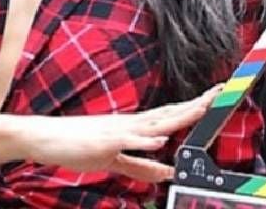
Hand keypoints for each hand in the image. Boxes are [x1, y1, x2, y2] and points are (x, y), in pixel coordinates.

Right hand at [19, 85, 219, 182]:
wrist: (44, 138)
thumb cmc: (76, 145)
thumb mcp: (115, 161)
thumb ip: (140, 166)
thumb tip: (166, 173)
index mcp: (133, 128)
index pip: (169, 116)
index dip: (192, 108)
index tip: (213, 98)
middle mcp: (130, 125)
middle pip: (169, 114)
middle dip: (196, 105)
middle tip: (220, 92)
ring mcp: (118, 131)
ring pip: (155, 123)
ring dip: (179, 116)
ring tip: (202, 107)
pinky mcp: (104, 143)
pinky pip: (128, 142)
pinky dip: (146, 141)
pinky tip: (162, 140)